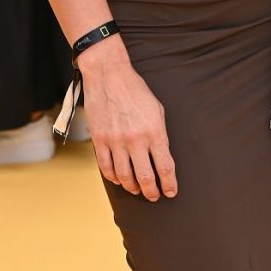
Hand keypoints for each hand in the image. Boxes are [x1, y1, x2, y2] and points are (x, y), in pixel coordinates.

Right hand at [80, 41, 176, 198]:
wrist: (108, 75)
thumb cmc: (136, 91)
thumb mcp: (157, 110)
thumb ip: (160, 135)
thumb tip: (161, 158)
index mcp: (154, 131)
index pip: (165, 167)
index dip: (169, 184)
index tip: (170, 192)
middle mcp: (135, 139)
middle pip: (145, 177)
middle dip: (152, 191)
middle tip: (154, 196)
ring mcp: (115, 141)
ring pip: (125, 176)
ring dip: (133, 188)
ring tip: (138, 190)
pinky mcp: (99, 139)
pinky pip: (106, 167)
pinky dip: (114, 178)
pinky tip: (120, 180)